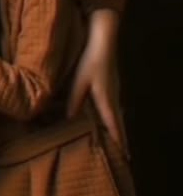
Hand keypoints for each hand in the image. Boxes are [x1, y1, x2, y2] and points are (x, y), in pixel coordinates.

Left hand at [66, 9, 126, 153]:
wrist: (103, 41)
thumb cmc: (90, 61)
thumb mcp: (78, 82)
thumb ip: (74, 100)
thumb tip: (70, 118)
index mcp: (106, 99)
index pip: (114, 125)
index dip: (118, 140)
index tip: (125, 154)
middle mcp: (113, 97)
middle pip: (118, 122)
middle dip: (121, 137)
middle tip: (125, 154)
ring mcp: (114, 90)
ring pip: (117, 114)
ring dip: (117, 127)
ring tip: (118, 140)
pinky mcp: (112, 84)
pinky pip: (114, 106)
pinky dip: (114, 116)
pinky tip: (109, 117)